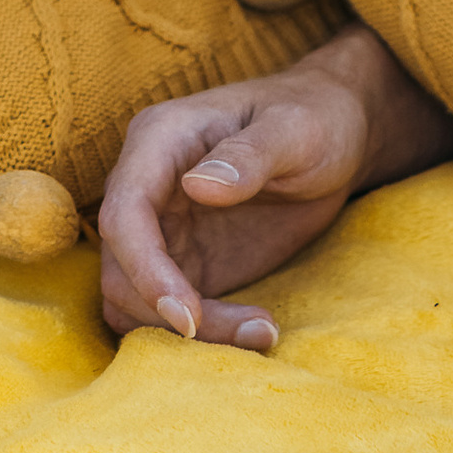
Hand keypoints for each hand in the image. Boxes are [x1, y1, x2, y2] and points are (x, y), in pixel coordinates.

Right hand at [95, 28, 452, 346]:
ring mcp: (161, 229)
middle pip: (119, 268)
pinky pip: (165, 311)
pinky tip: (255, 330)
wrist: (333, 136)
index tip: (187, 317)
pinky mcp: (184, 263)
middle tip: (252, 331)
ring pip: (134, 300)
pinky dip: (202, 333)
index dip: (144, 269)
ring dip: (187, 332)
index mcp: (158, 141)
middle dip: (170, 313)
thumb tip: (198, 186)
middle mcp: (146, 187)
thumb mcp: (294, 129)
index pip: (123, 213)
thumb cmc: (314, 118)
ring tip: (262, 332)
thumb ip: (250, 154)